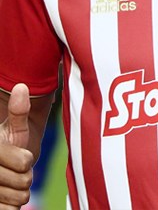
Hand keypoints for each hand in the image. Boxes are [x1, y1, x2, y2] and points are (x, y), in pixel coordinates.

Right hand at [0, 84, 33, 208]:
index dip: (26, 160)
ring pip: (20, 198)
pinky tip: (5, 196)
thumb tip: (22, 87)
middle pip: (25, 182)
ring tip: (9, 183)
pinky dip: (11, 206)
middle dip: (25, 178)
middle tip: (15, 172)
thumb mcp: (12, 130)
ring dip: (19, 193)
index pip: (26, 162)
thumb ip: (18, 113)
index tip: (18, 156)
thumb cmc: (6, 147)